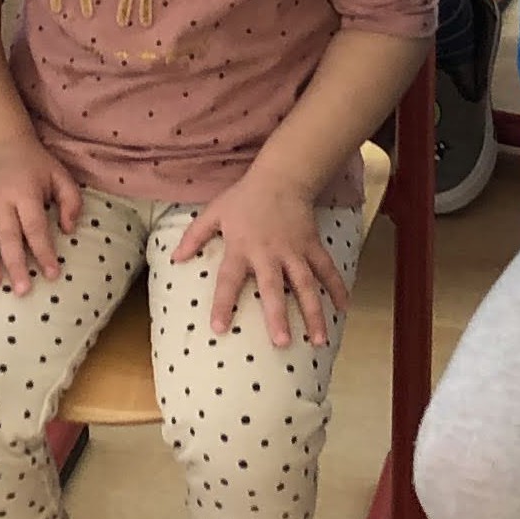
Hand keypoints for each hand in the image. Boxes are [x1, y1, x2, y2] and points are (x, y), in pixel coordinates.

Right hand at [0, 132, 83, 293]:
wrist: (2, 143)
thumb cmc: (35, 165)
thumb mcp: (60, 175)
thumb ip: (71, 201)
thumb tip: (69, 229)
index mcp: (25, 191)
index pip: (35, 226)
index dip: (44, 251)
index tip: (52, 274)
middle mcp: (0, 197)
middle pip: (7, 234)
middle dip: (15, 263)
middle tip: (21, 289)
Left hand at [174, 164, 348, 346]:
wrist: (281, 176)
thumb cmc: (244, 198)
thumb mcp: (214, 212)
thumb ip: (194, 236)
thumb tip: (175, 259)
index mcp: (241, 248)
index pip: (228, 280)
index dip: (222, 304)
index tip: (218, 329)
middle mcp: (269, 253)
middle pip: (273, 288)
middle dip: (278, 315)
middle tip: (282, 342)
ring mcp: (294, 251)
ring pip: (306, 285)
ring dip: (313, 312)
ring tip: (318, 340)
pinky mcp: (312, 246)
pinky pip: (327, 269)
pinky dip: (338, 288)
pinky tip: (344, 309)